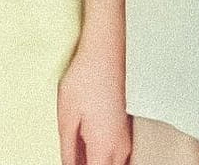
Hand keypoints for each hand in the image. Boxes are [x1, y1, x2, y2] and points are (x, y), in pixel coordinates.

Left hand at [57, 42, 131, 164]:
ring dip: (101, 160)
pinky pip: (122, 151)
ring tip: (82, 147)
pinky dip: (109, 153)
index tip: (73, 161)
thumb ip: (68, 150)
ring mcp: (129, 135)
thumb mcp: (67, 115)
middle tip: (76, 155)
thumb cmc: (86, 77)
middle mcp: (121, 146)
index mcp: (103, 148)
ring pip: (117, 163)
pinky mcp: (131, 124)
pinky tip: (94, 139)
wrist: (109, 46)